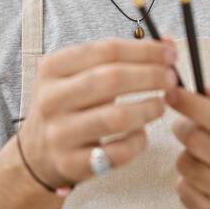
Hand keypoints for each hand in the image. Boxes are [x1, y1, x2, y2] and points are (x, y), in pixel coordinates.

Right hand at [19, 38, 177, 189]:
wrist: (37, 154)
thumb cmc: (70, 106)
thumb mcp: (83, 75)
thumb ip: (123, 58)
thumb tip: (168, 44)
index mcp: (53, 68)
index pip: (106, 50)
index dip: (144, 51)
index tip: (170, 55)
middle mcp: (51, 99)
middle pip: (112, 79)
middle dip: (151, 76)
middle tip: (172, 80)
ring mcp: (59, 133)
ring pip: (116, 118)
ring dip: (148, 109)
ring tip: (162, 105)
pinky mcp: (71, 163)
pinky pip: (116, 152)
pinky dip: (137, 142)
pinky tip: (141, 134)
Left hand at [166, 86, 209, 208]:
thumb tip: (202, 91)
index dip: (193, 104)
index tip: (171, 93)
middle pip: (196, 139)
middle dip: (182, 127)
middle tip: (184, 126)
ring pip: (185, 163)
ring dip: (186, 156)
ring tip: (203, 160)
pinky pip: (182, 188)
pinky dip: (187, 181)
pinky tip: (206, 184)